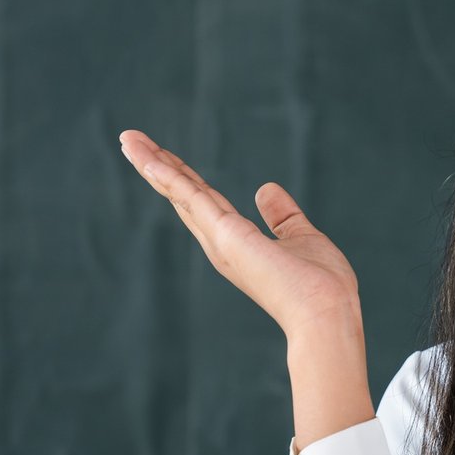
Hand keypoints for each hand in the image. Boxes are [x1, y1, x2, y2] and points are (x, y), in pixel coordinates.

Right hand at [118, 129, 361, 338]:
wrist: (325, 315)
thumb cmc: (320, 287)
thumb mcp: (302, 237)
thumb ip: (282, 216)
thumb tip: (266, 189)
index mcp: (237, 243)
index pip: (204, 202)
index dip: (183, 177)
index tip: (162, 155)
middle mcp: (220, 243)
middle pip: (182, 195)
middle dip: (157, 167)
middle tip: (130, 139)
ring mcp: (219, 239)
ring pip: (180, 192)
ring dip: (152, 164)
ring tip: (128, 139)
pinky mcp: (226, 234)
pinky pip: (191, 197)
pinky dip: (169, 176)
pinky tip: (150, 159)